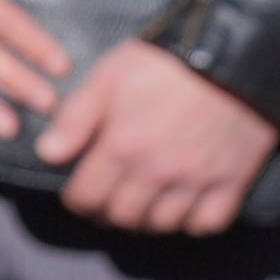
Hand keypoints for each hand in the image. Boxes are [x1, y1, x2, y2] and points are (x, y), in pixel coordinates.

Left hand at [37, 40, 278, 233]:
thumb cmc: (164, 61)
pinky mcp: (232, 182)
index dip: (77, 201)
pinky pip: (207, 224)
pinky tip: (182, 208)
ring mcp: (197, 181)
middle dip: (108, 213)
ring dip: (146, 221)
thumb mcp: (108, 76)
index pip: (88, 197)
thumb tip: (48, 154)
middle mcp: (158, 172)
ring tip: (140, 205)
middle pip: (124, 217)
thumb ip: (75, 118)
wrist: (232, 54)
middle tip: (107, 202)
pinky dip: (191, 223)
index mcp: (123, 147)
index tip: (77, 195)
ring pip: (163, 225)